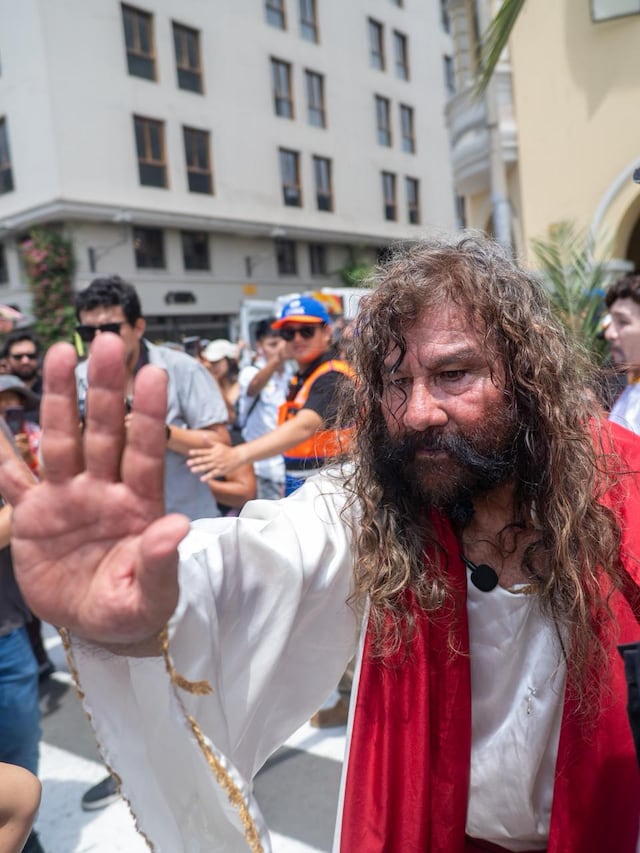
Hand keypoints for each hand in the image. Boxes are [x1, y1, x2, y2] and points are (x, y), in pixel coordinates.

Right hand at [0, 335, 189, 647]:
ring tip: (60, 354)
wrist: (97, 626)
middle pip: (104, 432)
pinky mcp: (34, 514)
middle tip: (106, 343)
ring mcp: (68, 496)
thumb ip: (161, 561)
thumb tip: (177, 526)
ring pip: (62, 440)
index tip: (153, 373)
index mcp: (139, 504)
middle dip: (104, 389)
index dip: (150, 414)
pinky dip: (2, 453)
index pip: (147, 451)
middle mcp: (104, 489)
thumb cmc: (134, 606)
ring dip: (58, 400)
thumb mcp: (152, 594)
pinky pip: (12, 480)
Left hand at [187, 442, 241, 481]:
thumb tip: (203, 435)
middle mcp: (214, 457)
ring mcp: (217, 464)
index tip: (189, 453)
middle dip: (195, 461)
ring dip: (199, 468)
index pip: (203, 451)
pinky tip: (202, 479)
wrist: (238, 456)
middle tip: (188, 463)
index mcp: (213, 451)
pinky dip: (208, 476)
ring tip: (192, 470)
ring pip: (207, 467)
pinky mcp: (221, 470)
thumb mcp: (219, 444)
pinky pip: (213, 474)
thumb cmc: (227, 450)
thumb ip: (210, 441)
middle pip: (203, 459)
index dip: (196, 452)